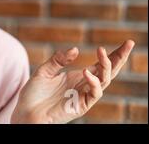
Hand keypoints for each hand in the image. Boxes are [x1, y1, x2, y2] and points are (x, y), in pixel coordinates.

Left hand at [11, 39, 134, 123]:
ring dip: (106, 66)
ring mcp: (83, 96)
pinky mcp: (81, 106)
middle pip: (108, 71)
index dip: (113, 54)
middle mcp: (83, 85)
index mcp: (77, 76)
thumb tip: (76, 50)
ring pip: (104, 81)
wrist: (25, 112)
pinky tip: (86, 72)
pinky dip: (93, 82)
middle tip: (129, 44)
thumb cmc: (34, 93)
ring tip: (101, 53)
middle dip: (119, 58)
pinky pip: (94, 94)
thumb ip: (59, 59)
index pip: (100, 64)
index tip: (127, 43)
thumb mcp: (45, 70)